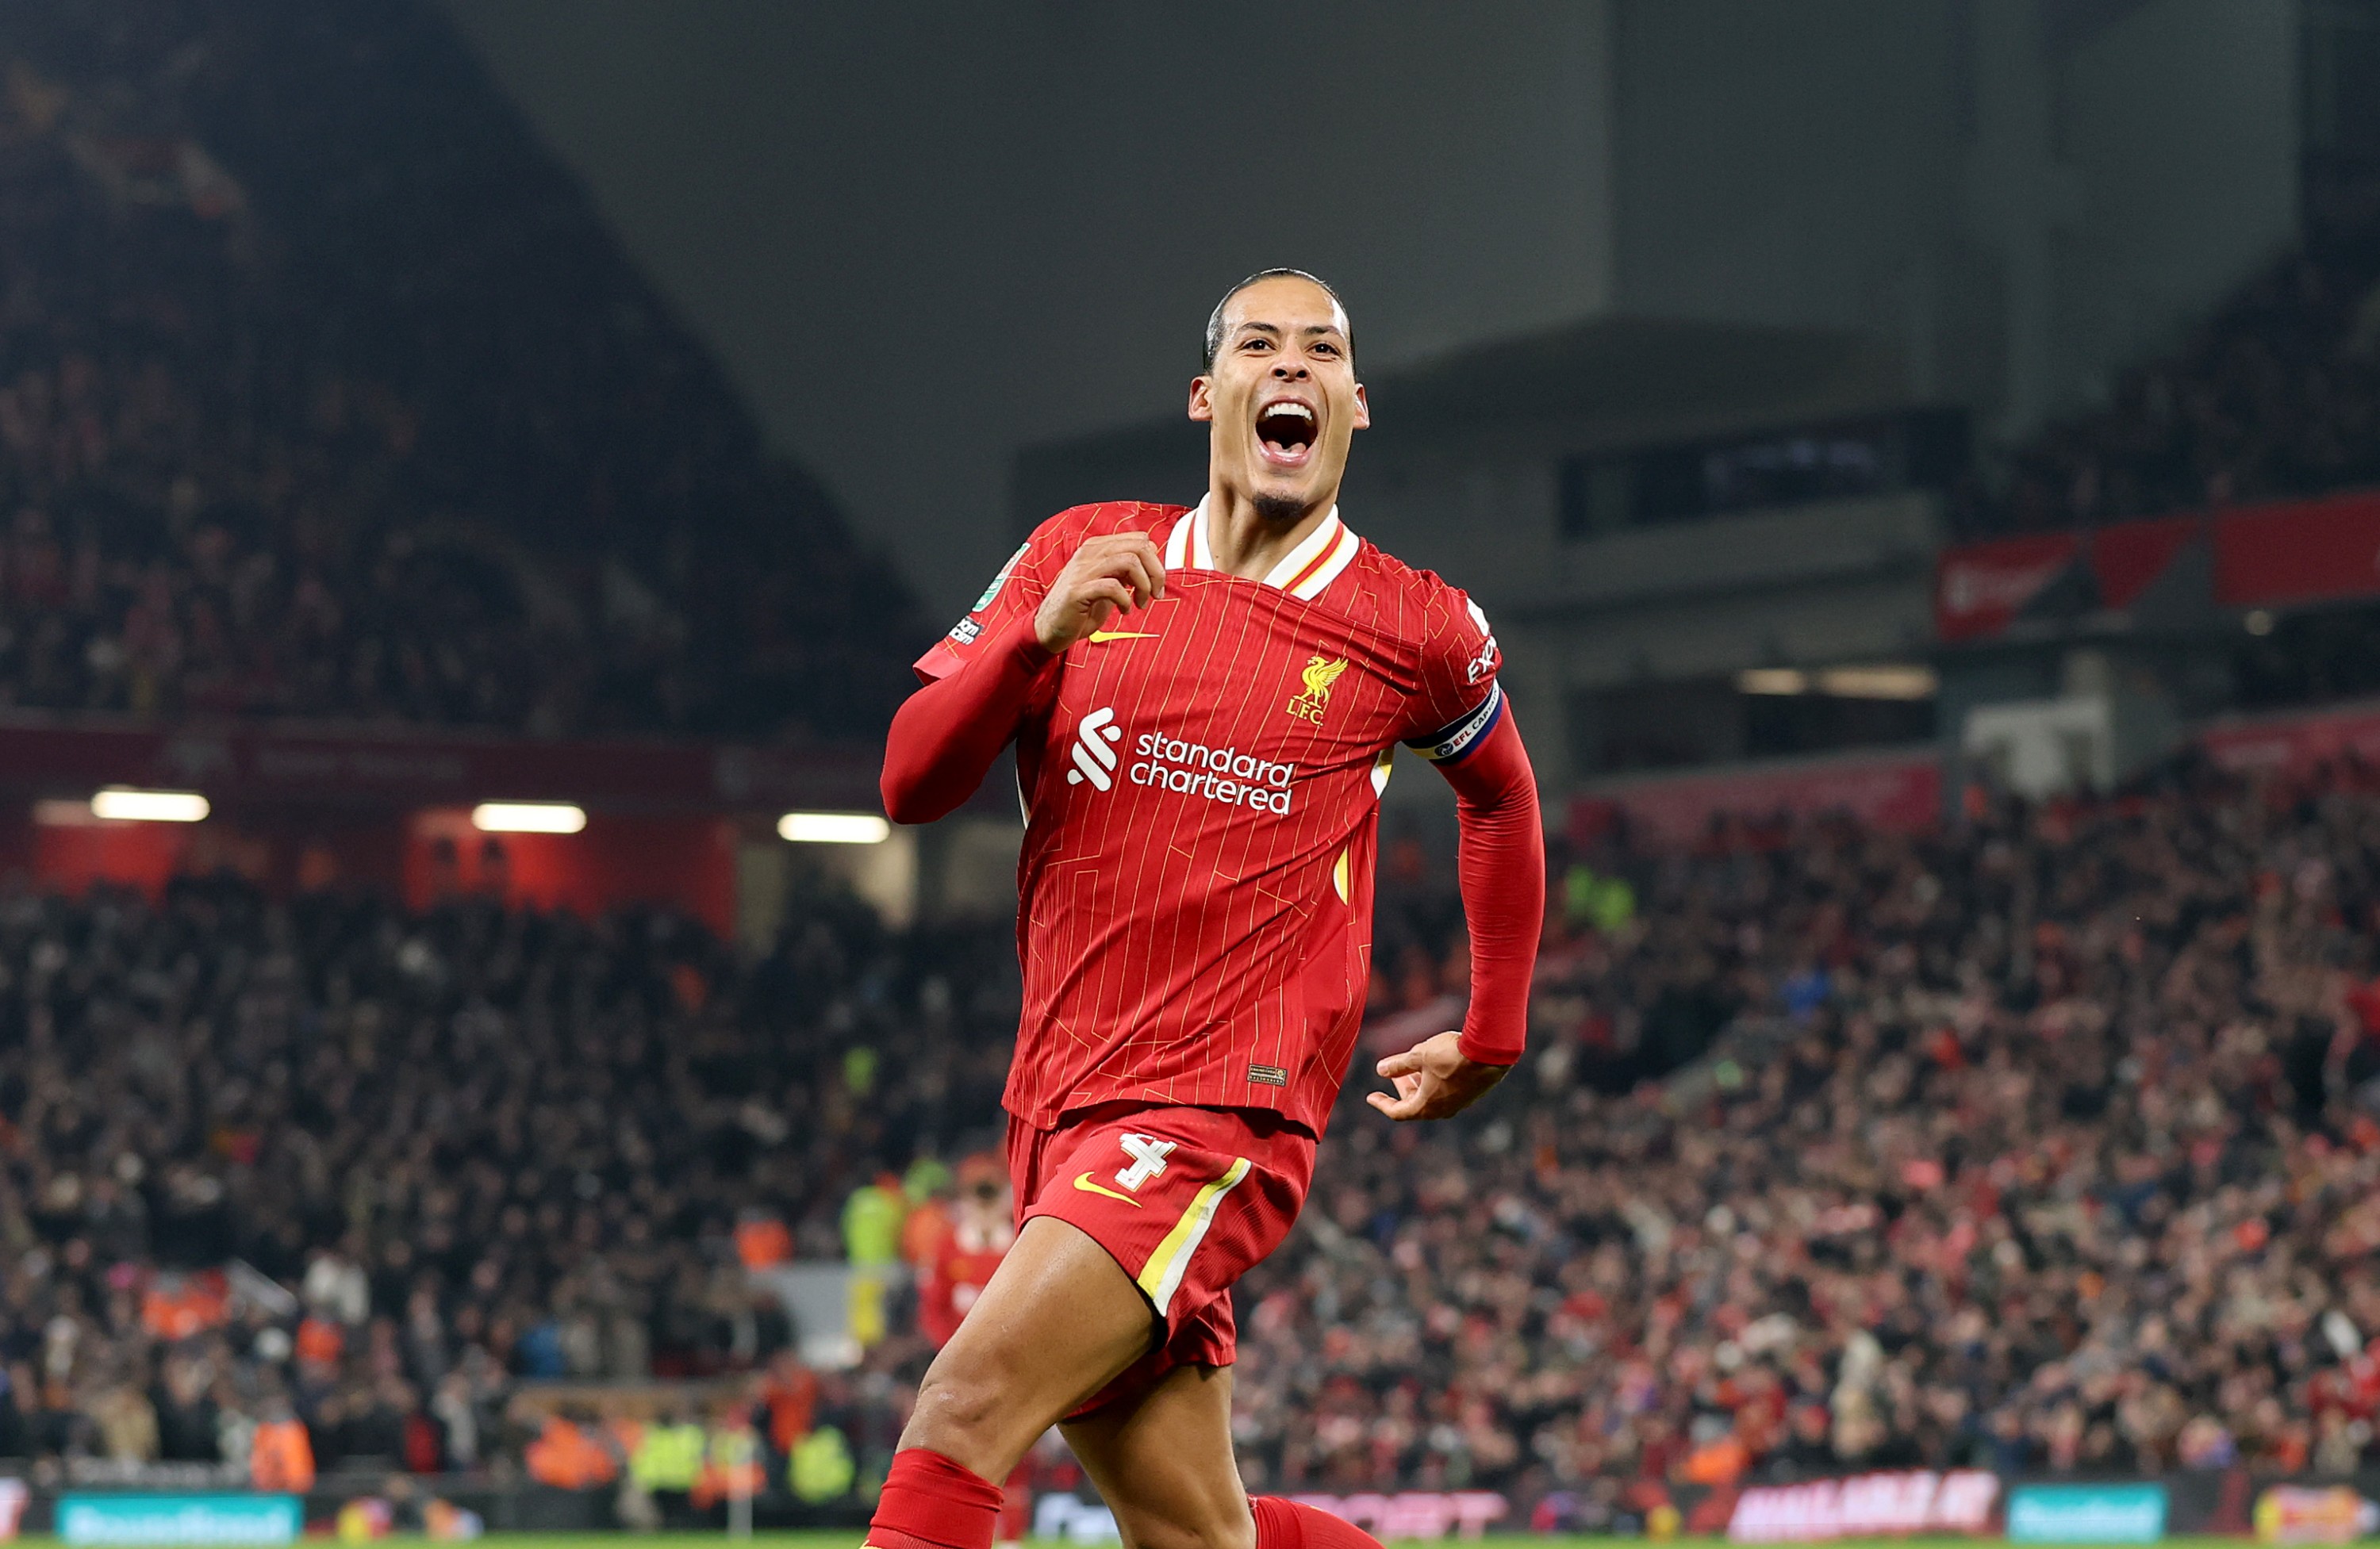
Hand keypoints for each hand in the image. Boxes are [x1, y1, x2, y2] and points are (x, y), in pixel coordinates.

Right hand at [1034, 534, 1165, 652]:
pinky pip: (1112, 587)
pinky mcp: (1077, 591)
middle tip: (1155, 593)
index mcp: (1098, 547)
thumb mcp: (1108, 583)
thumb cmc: (1081, 607)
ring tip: (1140, 603)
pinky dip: (1125, 600)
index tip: (1156, 583)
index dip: (1155, 561)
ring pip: (1129, 562)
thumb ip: (1126, 571)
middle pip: (1138, 546)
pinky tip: (1124, 610)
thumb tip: (1153, 565)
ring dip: (1143, 585)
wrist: (1050, 628)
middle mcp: (1089, 553)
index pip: (1139, 539)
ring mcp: (1082, 570)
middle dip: (1155, 572)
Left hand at [1365, 1030, 1510, 1121]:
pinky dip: (1434, 1081)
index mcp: (1427, 1106)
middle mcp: (1443, 1109)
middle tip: (1394, 1072)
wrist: (1489, 1053)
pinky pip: (1446, 1092)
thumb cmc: (1451, 1055)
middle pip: (1415, 1104)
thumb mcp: (1419, 1055)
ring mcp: (1458, 1103)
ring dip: (1419, 1082)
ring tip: (1412, 1063)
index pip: (1398, 1112)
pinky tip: (1433, 1062)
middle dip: (1402, 1088)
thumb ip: (1398, 1065)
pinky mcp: (1470, 1093)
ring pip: (1432, 1097)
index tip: (1371, 1097)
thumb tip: (1380, 1070)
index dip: (1382, 1104)